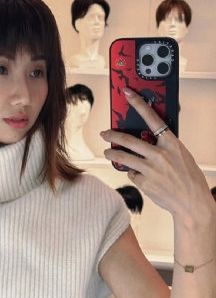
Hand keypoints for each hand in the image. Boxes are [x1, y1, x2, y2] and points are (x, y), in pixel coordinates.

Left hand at [100, 87, 213, 223]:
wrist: (192, 203)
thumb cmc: (189, 178)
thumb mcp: (180, 155)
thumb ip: (163, 146)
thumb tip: (146, 141)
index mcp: (171, 143)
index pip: (152, 118)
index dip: (138, 104)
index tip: (127, 93)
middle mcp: (159, 154)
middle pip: (128, 140)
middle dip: (112, 135)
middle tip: (104, 133)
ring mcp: (150, 169)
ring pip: (123, 157)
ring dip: (112, 153)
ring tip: (108, 152)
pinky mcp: (143, 182)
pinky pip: (132, 174)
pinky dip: (134, 174)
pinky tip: (143, 178)